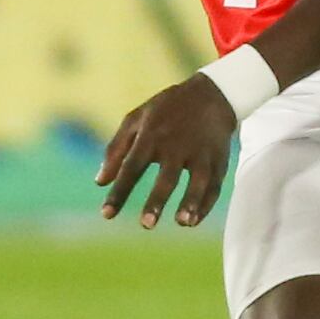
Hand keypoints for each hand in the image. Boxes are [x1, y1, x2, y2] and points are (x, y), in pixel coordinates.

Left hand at [96, 75, 240, 228]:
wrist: (210, 94)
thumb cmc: (165, 110)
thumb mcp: (135, 120)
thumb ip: (115, 150)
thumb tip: (100, 183)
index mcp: (151, 134)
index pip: (132, 166)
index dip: (119, 192)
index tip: (106, 214)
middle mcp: (177, 144)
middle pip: (167, 176)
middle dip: (158, 200)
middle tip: (146, 224)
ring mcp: (201, 151)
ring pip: (198, 180)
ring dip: (191, 202)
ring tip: (182, 223)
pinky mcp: (219, 158)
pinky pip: (215, 184)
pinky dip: (206, 204)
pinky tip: (193, 220)